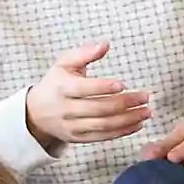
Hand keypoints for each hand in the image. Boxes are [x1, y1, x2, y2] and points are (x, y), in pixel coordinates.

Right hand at [26, 41, 151, 145]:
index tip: (123, 84)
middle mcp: (66, 109)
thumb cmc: (56, 82)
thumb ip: (85, 53)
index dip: (103, 87)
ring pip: (103, 125)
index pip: (84, 89)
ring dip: (128, 120)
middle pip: (98, 109)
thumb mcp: (64, 63)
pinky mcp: (78, 139)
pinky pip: (103, 137)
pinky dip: (122, 132)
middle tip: (145, 97)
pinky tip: (137, 124)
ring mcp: (72, 126)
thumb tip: (105, 44)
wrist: (36, 113)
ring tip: (146, 112)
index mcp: (61, 88)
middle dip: (124, 104)